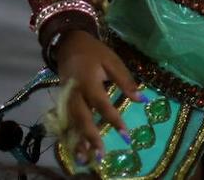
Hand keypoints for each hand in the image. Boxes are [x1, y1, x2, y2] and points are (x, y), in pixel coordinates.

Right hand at [51, 30, 144, 164]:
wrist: (69, 44)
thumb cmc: (94, 53)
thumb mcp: (112, 61)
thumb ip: (125, 80)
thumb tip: (142, 99)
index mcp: (88, 81)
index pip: (101, 103)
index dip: (113, 119)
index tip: (125, 135)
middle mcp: (74, 92)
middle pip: (81, 117)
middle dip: (90, 137)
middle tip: (101, 154)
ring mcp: (66, 97)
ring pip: (71, 122)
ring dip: (77, 141)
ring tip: (85, 159)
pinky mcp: (62, 101)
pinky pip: (65, 121)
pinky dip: (70, 136)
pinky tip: (76, 149)